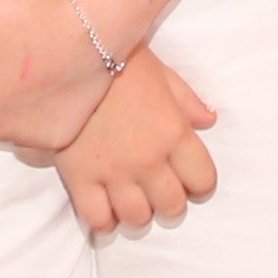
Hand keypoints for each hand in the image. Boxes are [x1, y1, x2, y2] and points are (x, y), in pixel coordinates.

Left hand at [0, 0, 122, 154]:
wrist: (92, 21)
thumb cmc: (27, 9)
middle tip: (12, 39)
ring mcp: (27, 139)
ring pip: (4, 113)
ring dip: (10, 92)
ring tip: (34, 55)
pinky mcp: (58, 140)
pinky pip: (34, 128)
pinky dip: (38, 110)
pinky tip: (50, 80)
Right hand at [50, 53, 220, 237]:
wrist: (67, 58)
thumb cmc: (118, 59)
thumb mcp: (160, 72)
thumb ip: (186, 100)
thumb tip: (209, 119)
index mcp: (173, 132)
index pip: (203, 180)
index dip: (200, 184)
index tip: (190, 180)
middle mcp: (149, 159)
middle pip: (172, 207)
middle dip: (170, 203)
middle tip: (159, 192)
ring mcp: (114, 173)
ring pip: (137, 218)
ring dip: (138, 213)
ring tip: (131, 200)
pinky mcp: (80, 178)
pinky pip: (97, 220)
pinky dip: (104, 220)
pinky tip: (104, 205)